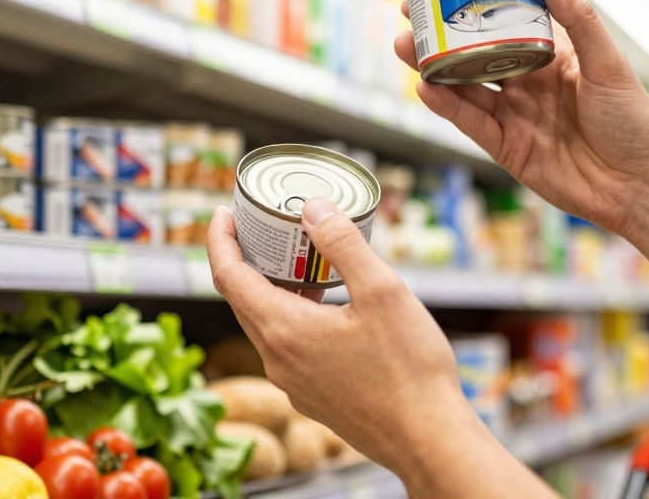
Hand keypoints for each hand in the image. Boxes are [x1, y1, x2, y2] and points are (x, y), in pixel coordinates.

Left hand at [206, 200, 467, 478]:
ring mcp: (294, 384)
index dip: (219, 240)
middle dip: (246, 259)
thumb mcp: (382, 291)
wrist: (428, 439)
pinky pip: (289, 348)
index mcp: (283, 330)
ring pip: (268, 325)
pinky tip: (328, 307)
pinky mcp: (314, 397)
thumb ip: (343, 244)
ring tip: (302, 261)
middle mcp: (278, 360)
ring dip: (274, 289)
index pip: (227, 276)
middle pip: (243, 299)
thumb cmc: (408, 368)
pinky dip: (294, 317)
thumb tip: (312, 208)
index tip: (224, 213)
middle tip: (264, 227)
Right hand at [396, 0, 648, 235]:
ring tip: (406, 49)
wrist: (637, 186)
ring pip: (465, 88)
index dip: (476, 8)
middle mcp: (527, 84)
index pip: (507, 24)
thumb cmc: (632, 124)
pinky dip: (448, 107)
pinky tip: (426, 88)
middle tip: (411, 19)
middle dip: (441, 39)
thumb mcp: (608, 65)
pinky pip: (471, 123)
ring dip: (434, 69)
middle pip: (475, 56)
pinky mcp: (506, 148)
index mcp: (552, 58)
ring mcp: (514, 116)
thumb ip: (578, 21)